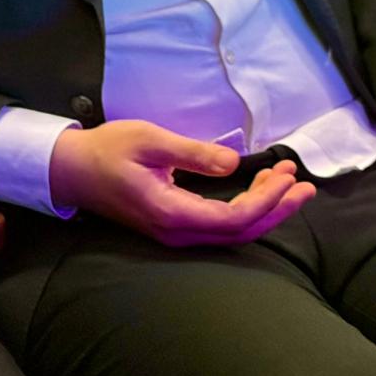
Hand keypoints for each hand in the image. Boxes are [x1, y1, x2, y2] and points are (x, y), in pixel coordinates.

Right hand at [49, 120, 313, 247]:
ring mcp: (174, 234)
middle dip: (277, 209)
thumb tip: (233, 163)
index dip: (267, 201)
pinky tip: (259, 193)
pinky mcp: (173, 227)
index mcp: (172, 213)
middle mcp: (177, 233)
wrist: (71, 171)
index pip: (235, 219)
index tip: (286, 174)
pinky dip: (246, 211)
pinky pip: (219, 228)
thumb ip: (193, 153)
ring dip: (265, 210)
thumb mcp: (149, 140)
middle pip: (241, 233)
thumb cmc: (107, 150)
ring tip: (290, 185)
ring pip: (232, 233)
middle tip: (304, 183)